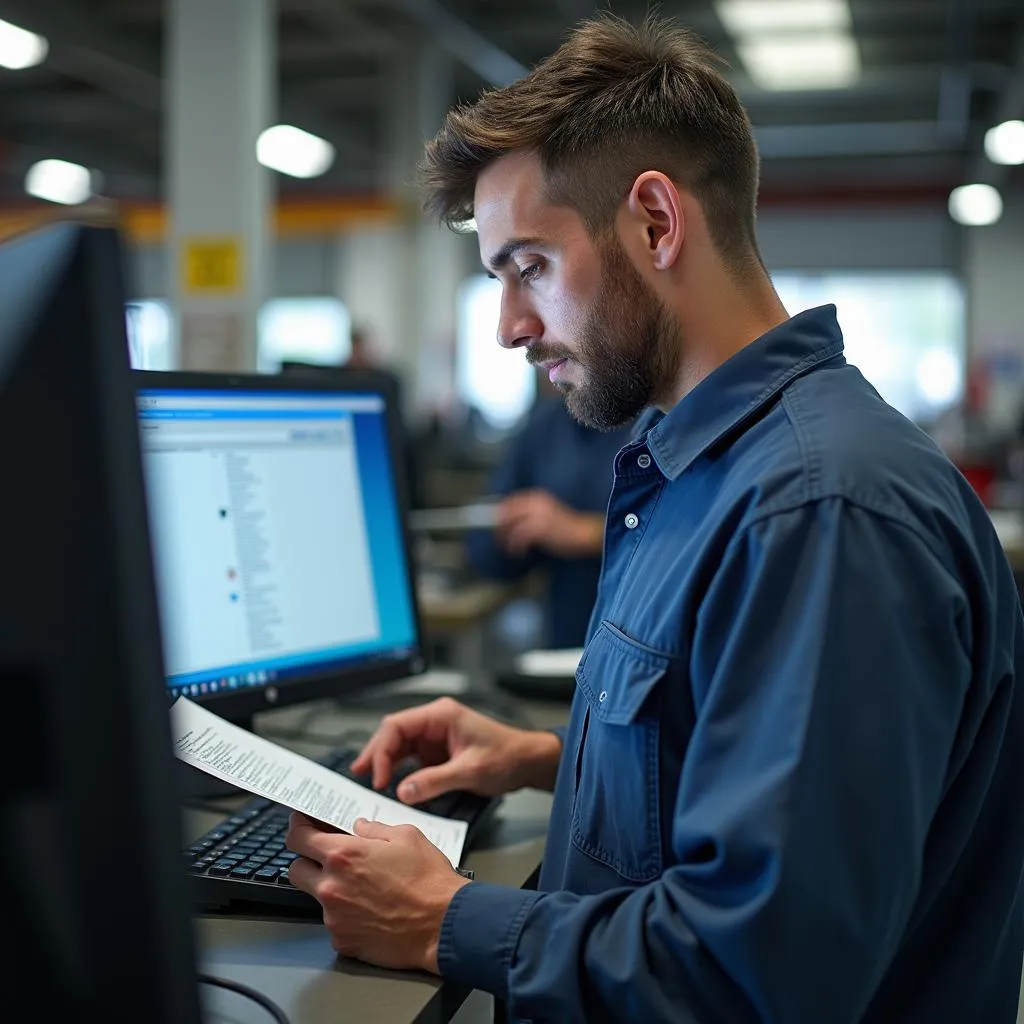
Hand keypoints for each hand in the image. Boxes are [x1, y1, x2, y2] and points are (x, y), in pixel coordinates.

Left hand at [286, 814, 469, 971]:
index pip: (299, 837)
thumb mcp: (407, 836)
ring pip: (315, 897)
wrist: (444, 924)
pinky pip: (333, 922)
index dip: (298, 828)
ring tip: (361, 887)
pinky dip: (345, 915)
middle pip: (295, 869)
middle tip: (326, 856)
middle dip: (307, 859)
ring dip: (330, 888)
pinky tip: (369, 910)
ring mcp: (334, 917)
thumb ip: (375, 829)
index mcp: (344, 855)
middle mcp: (332, 886)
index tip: (302, 826)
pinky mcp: (342, 941)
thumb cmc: (429, 881)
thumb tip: (360, 828)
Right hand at [350, 697, 562, 801]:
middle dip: (376, 753)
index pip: (398, 725)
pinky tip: (387, 782)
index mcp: (441, 715)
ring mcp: (435, 736)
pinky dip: (397, 769)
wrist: (527, 761)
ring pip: (399, 745)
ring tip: (366, 778)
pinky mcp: (437, 752)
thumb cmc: (507, 755)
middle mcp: (434, 722)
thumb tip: (404, 791)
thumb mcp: (471, 770)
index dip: (382, 750)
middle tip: (360, 775)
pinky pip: (410, 758)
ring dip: (383, 761)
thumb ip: (436, 781)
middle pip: (394, 733)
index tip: (378, 776)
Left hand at [496, 489, 603, 557]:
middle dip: (499, 527)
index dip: (501, 514)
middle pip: (506, 512)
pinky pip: (519, 537)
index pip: (510, 501)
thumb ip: (531, 515)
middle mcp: (535, 502)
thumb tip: (511, 523)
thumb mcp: (547, 515)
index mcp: (537, 497)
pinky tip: (518, 553)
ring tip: (508, 548)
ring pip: (510, 524)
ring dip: (505, 538)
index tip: (497, 525)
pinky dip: (515, 546)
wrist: (585, 534)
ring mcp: (537, 514)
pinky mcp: (540, 528)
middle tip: (499, 539)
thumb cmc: (568, 528)